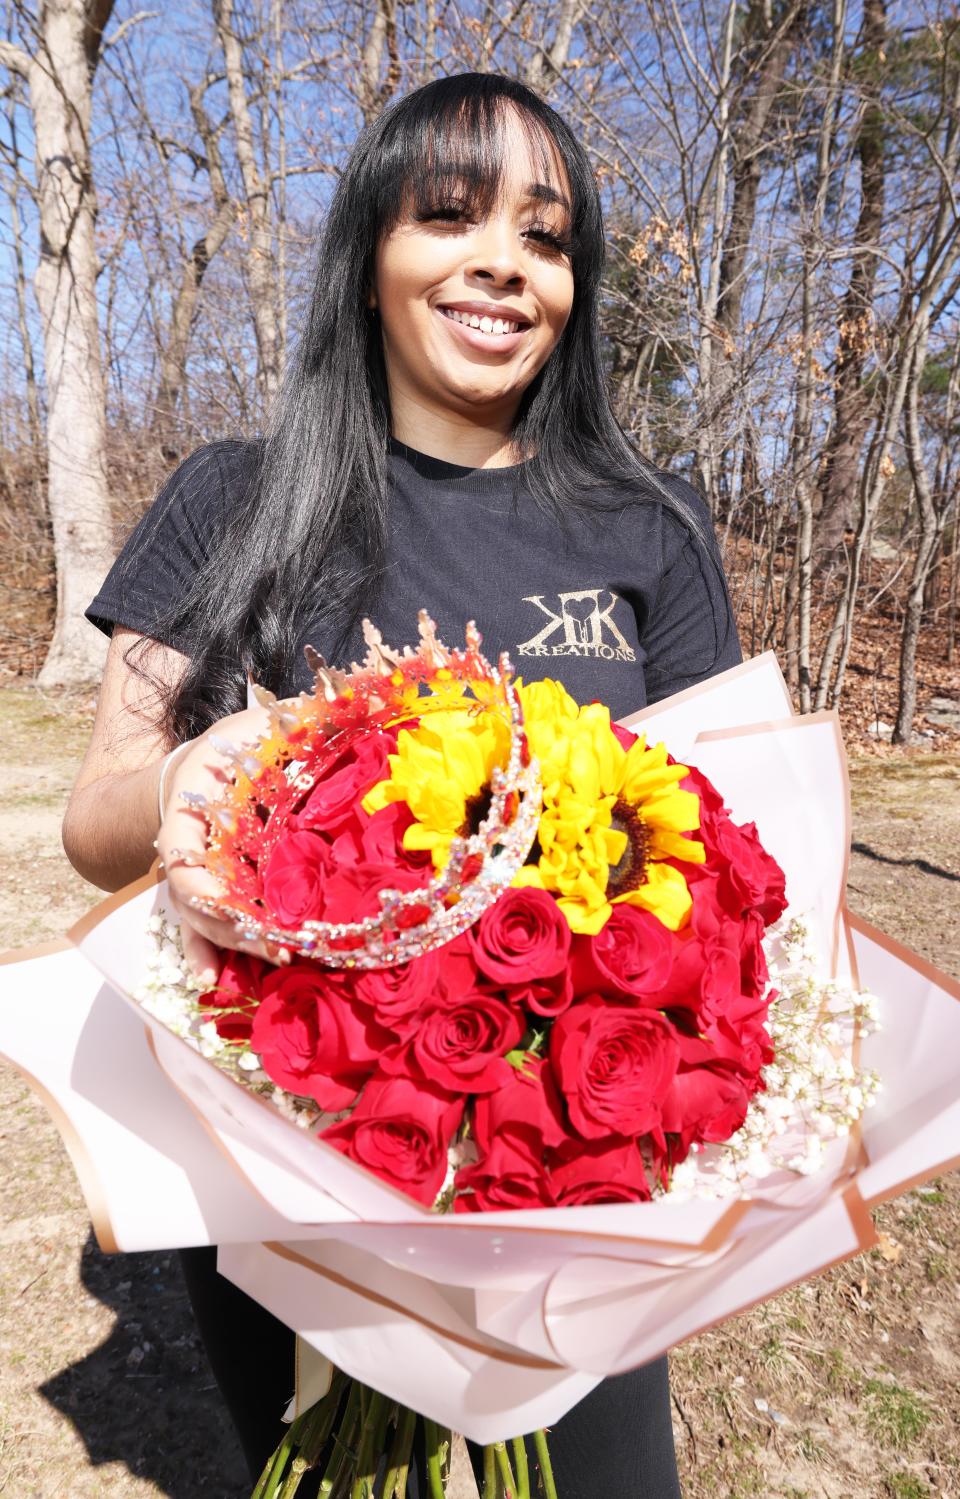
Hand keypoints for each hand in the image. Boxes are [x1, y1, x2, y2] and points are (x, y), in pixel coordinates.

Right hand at [156, 702, 285, 983]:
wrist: (211, 761)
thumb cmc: (238, 743)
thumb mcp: (263, 724)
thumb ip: (303, 718)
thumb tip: (357, 703)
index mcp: (191, 807)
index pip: (180, 855)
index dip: (201, 888)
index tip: (234, 909)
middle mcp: (189, 848)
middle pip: (195, 901)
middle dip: (233, 929)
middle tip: (281, 947)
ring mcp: (200, 873)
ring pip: (200, 921)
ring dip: (229, 948)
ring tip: (272, 964)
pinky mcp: (217, 890)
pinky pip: (205, 928)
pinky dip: (208, 955)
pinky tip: (215, 983)